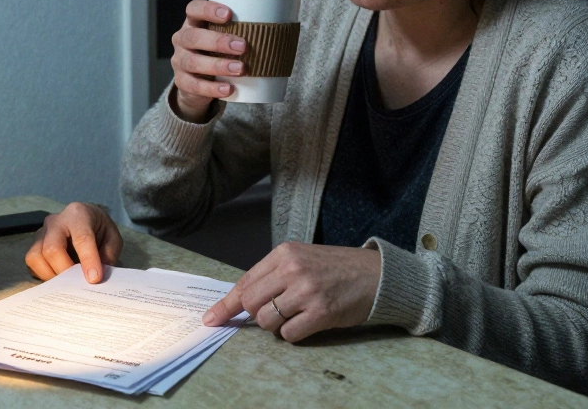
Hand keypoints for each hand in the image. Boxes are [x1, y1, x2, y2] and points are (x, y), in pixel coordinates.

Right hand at [24, 202, 123, 283]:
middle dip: (65, 271)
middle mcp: (55, 222)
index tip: (94, 279)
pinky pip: (32, 265)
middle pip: (52, 249)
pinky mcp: (33, 246)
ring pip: (35, 257)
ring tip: (68, 282)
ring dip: (51, 275)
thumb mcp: (112, 238)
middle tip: (79, 284)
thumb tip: (95, 278)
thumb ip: (107, 256)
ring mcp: (41, 233)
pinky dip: (44, 275)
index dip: (88, 260)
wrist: (85, 219)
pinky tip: (59, 277)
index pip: (81, 238)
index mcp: (78, 214)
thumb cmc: (99, 229)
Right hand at [170, 0, 246, 122]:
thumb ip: (245, 31)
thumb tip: (287, 25)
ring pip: (192, 61)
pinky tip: (228, 89)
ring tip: (240, 69)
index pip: (193, 9)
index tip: (229, 14)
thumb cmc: (220, 52)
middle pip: (193, 36)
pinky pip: (194, 85)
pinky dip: (212, 89)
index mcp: (194, 23)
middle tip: (243, 46)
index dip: (208, 9)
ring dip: (218, 65)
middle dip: (218, 41)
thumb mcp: (227, 37)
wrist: (199, 82)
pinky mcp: (182, 82)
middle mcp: (182, 39)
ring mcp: (179, 61)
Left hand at [202, 242, 380, 341]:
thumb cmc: (336, 268)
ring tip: (296, 314)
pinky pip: (288, 334)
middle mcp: (293, 269)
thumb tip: (242, 301)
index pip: (245, 282)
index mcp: (285, 253)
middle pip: (251, 303)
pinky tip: (308, 322)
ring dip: (276, 325)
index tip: (211, 318)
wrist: (376, 274)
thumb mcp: (302, 259)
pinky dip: (293, 334)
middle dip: (257, 315)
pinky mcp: (321, 312)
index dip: (226, 305)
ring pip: (266, 321)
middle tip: (277, 311)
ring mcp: (307, 291)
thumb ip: (274, 275)